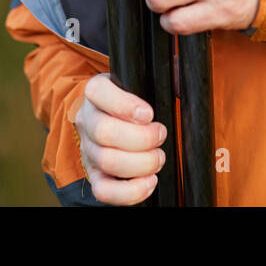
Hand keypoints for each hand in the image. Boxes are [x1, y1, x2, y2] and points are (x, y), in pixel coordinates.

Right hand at [74, 72, 168, 204]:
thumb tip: (178, 73)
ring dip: (141, 163)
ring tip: (158, 157)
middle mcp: (88, 119)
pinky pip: (104, 191)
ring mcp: (89, 149)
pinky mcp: (95, 175)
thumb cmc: (134, 101)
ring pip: (106, 161)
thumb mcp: (143, 81)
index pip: (99, 92)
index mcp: (97, 91)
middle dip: (141, 138)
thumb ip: (162, 74)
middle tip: (161, 135)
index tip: (149, 114)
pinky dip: (130, 192)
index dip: (125, 105)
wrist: (113, 119)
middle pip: (104, 132)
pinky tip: (150, 181)